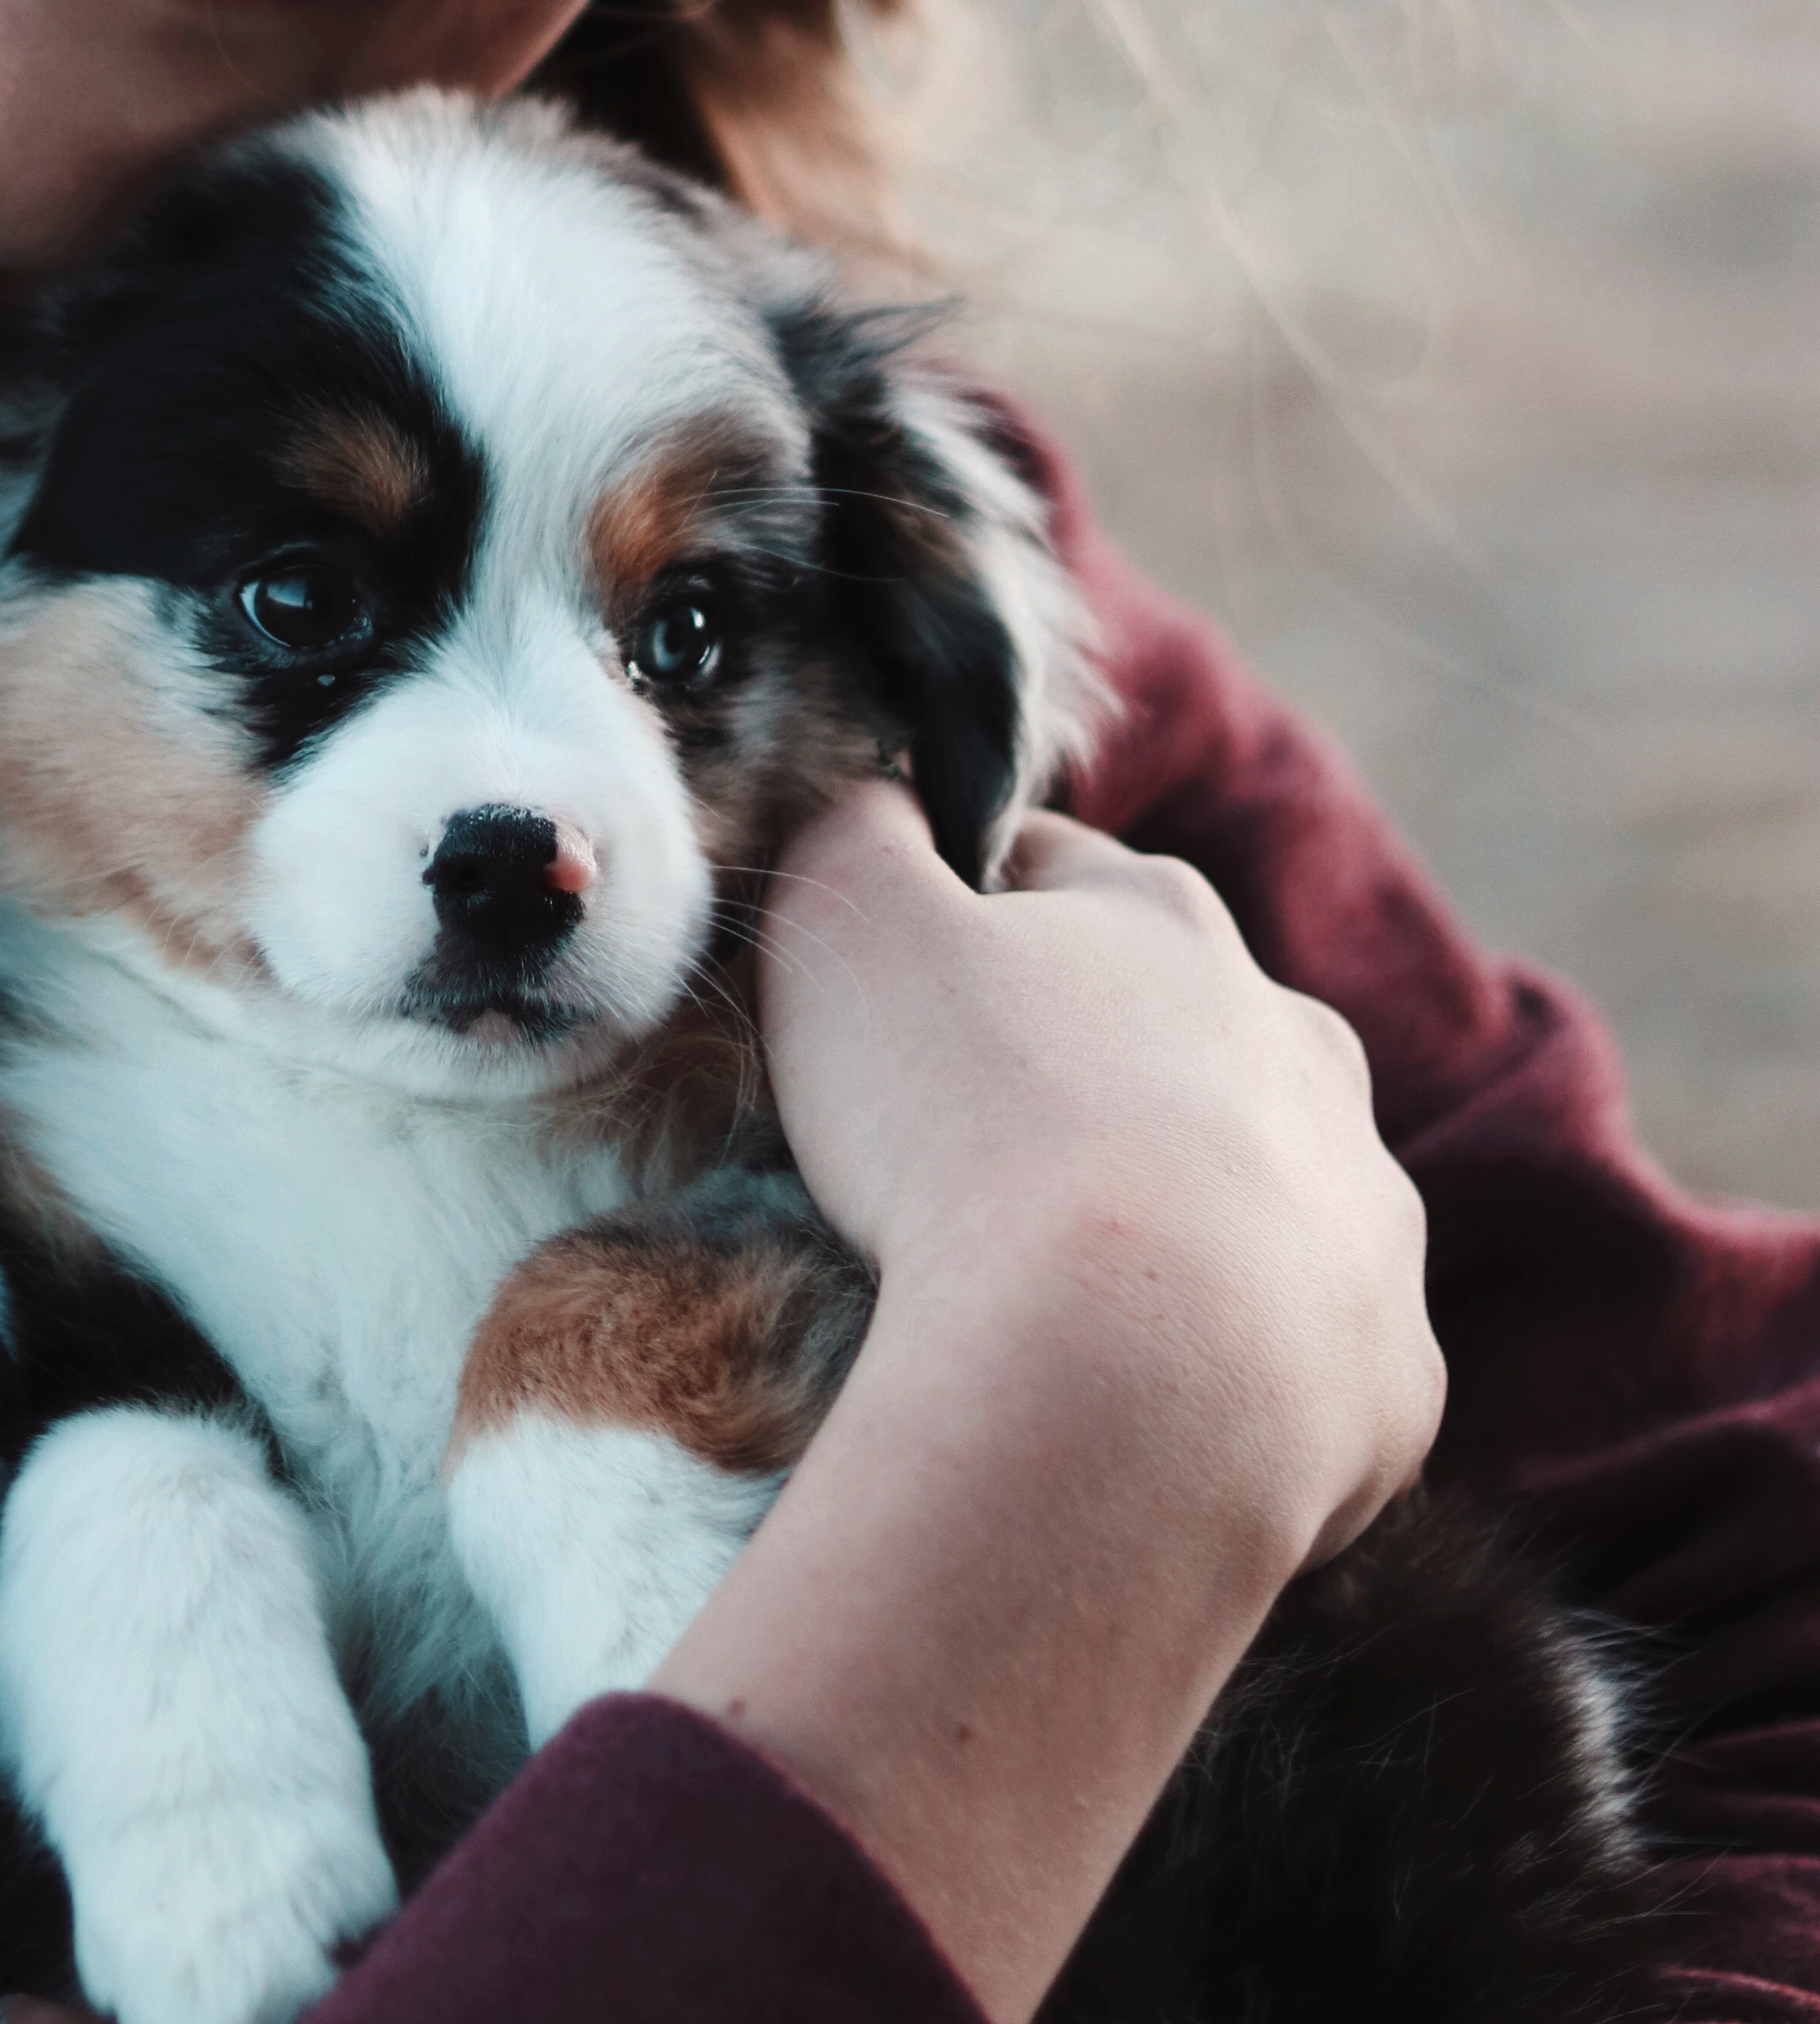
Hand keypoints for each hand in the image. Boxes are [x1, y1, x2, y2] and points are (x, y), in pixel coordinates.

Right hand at [647, 778, 1441, 2021]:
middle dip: (1077, 1087)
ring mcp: (1359, 1224)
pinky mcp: (1391, 1384)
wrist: (1127, 1364)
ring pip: (1251, 1207)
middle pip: (1170, 1042)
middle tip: (953, 1179)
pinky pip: (1298, 1367)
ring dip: (1161, 1244)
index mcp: (1162, 931)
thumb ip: (822, 842)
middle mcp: (1286, 1055)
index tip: (889, 1018)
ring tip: (1028, 1327)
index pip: (1054, 885)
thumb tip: (814, 783)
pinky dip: (1217, 1385)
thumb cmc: (963, 1122)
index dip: (962, 933)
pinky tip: (1114, 1423)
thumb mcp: (842, 932)